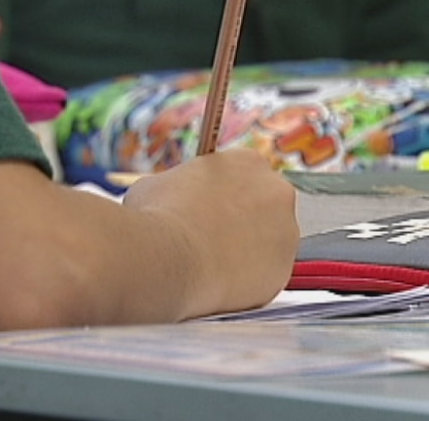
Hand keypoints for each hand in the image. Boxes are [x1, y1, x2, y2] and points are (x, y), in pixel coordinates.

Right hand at [123, 148, 299, 317]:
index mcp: (247, 162)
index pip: (244, 176)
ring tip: (208, 264)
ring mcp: (286, 233)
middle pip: (263, 209)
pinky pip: (265, 276)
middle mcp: (276, 192)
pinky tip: (217, 282)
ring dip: (245, 253)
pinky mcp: (284, 272)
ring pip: (267, 245)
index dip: (223, 196)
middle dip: (241, 223)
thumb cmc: (157, 217)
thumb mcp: (157, 184)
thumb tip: (171, 197)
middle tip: (210, 238)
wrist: (166, 258)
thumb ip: (177, 187)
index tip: (209, 210)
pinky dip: (245, 281)